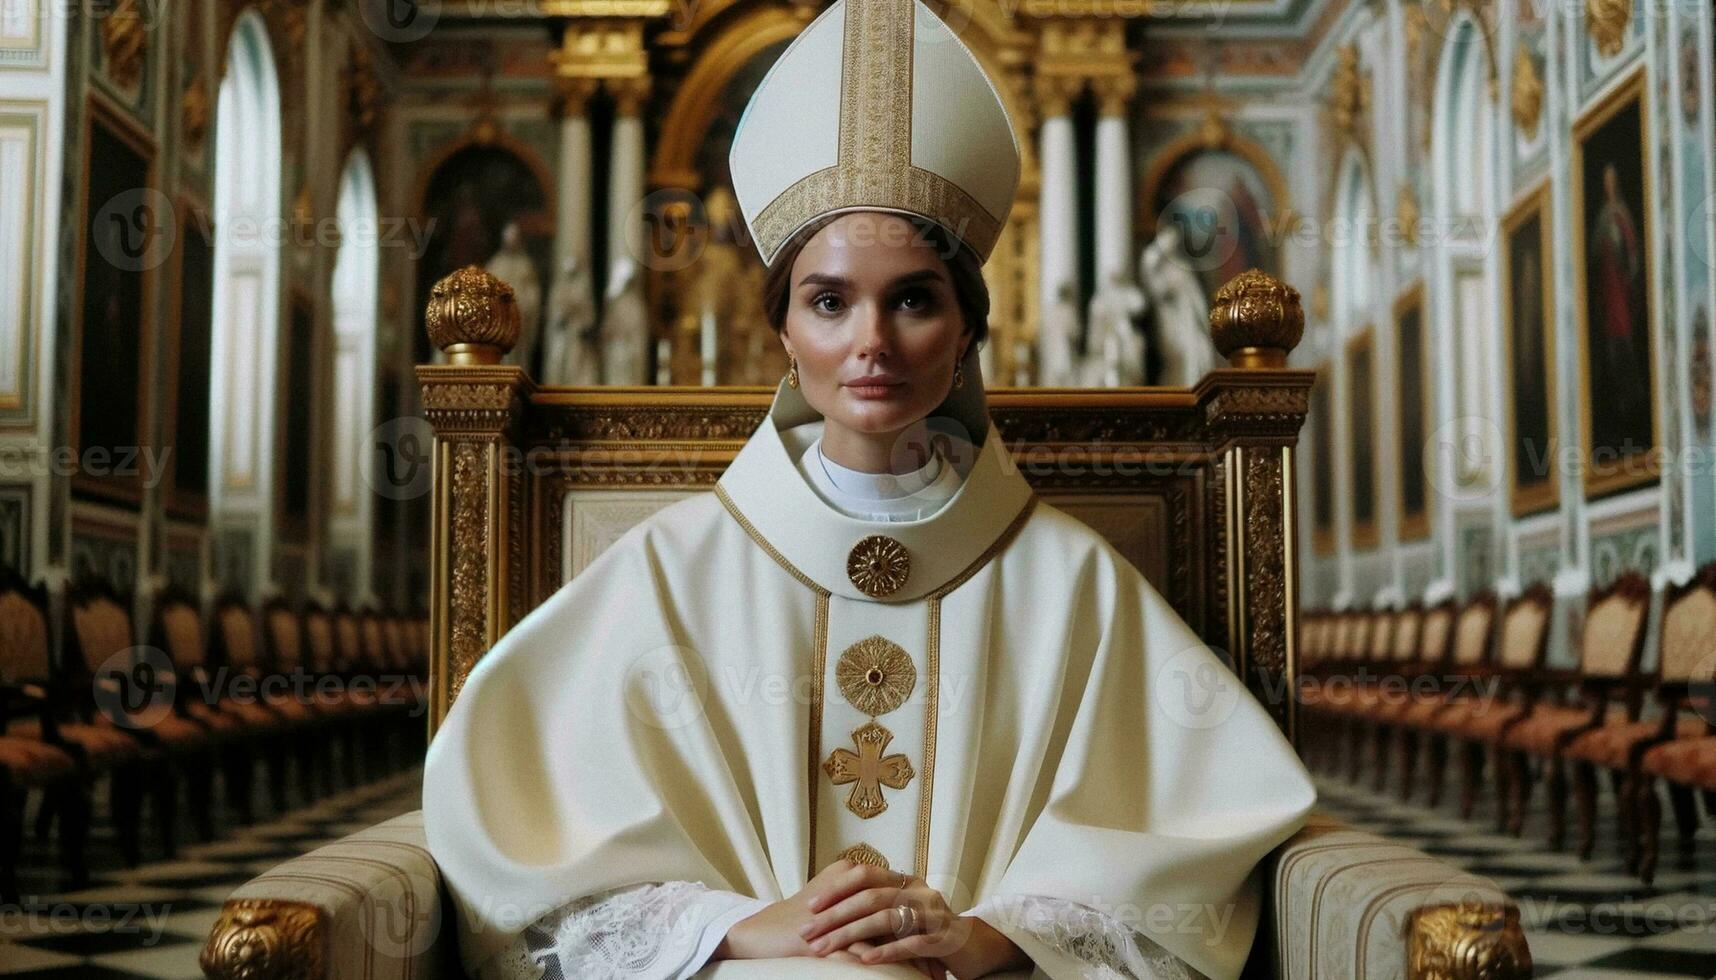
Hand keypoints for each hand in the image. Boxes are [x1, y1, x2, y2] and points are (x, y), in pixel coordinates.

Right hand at [713, 859, 946, 976]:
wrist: (759, 933)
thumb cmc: (796, 921)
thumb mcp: (835, 906)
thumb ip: (861, 903)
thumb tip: (894, 917)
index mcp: (852, 870)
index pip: (896, 899)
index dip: (918, 924)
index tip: (936, 949)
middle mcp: (849, 880)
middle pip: (896, 914)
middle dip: (921, 944)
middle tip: (939, 970)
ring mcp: (839, 907)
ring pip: (886, 934)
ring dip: (908, 960)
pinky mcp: (828, 933)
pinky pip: (864, 952)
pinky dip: (885, 970)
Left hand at [797, 862, 1026, 977]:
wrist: (974, 947)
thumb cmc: (928, 933)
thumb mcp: (900, 916)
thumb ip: (875, 908)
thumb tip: (830, 910)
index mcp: (905, 881)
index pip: (864, 875)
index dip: (836, 889)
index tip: (809, 906)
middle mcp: (919, 891)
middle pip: (870, 897)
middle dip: (834, 916)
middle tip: (807, 933)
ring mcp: (934, 913)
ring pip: (887, 919)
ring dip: (851, 935)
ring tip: (825, 949)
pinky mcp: (945, 938)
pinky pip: (912, 943)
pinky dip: (886, 951)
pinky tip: (864, 959)